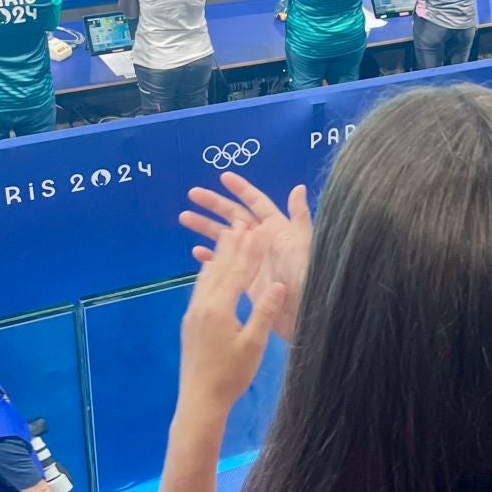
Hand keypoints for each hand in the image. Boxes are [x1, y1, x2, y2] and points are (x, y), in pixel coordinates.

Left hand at [177, 221, 287, 417]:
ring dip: (220, 256)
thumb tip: (278, 284)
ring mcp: (194, 313)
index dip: (250, 250)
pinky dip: (208, 273)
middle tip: (240, 222)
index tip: (258, 229)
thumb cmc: (231, 375)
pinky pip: (200, 289)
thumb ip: (264, 312)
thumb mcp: (253, 345)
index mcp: (220, 308)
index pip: (238, 272)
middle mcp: (203, 305)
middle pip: (220, 268)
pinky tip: (209, 269)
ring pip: (207, 277)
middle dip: (233, 245)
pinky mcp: (190, 323)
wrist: (199, 400)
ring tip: (226, 236)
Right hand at [179, 172, 310, 342]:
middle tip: (192, 194)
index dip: (241, 189)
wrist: (306, 315)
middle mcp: (265, 242)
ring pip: (226, 239)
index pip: (257, 203)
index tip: (223, 177)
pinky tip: (196, 252)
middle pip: (235, 217)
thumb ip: (299, 217)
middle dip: (214, 204)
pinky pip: (226, 265)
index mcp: (278, 230)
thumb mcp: (304, 245)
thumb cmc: (306, 278)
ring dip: (206, 227)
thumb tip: (298, 187)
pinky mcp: (248, 282)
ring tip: (184, 218)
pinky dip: (212, 258)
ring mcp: (255, 262)